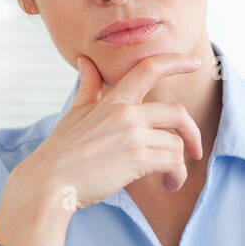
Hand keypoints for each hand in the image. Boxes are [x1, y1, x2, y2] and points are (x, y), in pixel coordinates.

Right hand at [0, 52, 204, 245]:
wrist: (49, 183)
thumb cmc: (61, 152)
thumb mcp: (75, 113)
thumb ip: (88, 87)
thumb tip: (86, 61)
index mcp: (114, 100)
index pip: (148, 69)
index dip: (176, 62)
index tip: (195, 63)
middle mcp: (126, 113)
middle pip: (177, 112)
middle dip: (192, 132)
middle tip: (194, 150)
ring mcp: (132, 135)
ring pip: (176, 143)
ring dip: (181, 164)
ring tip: (172, 178)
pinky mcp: (137, 158)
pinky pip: (173, 162)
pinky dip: (177, 175)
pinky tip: (170, 184)